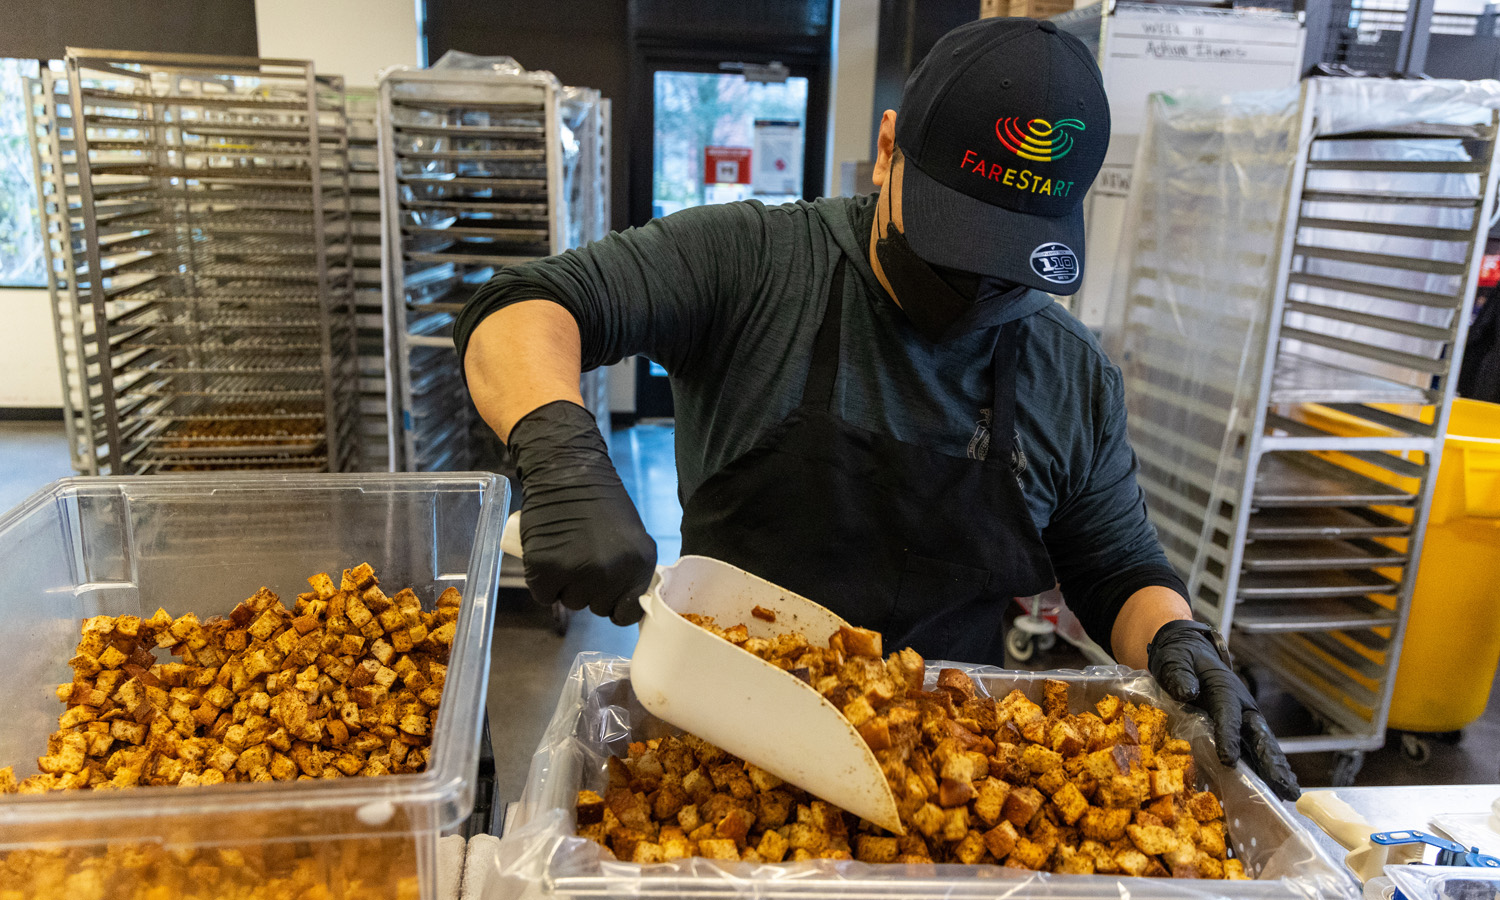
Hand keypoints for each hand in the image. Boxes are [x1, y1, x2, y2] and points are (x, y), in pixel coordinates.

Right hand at [507, 400, 655, 624]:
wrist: (566, 472)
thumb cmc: (599, 501)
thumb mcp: (631, 536)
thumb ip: (632, 569)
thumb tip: (627, 600)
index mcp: (638, 564)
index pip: (627, 613)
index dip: (615, 605)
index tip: (606, 593)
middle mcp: (611, 573)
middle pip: (596, 608)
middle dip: (589, 590)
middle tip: (581, 558)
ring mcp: (577, 573)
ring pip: (570, 602)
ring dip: (565, 586)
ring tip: (565, 553)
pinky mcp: (545, 570)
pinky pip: (544, 595)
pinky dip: (542, 582)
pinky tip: (548, 556)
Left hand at [1147, 619, 1299, 800]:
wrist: (1187, 655)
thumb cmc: (1180, 659)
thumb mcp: (1175, 659)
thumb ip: (1179, 674)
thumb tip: (1187, 692)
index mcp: (1225, 690)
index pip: (1229, 714)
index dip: (1229, 736)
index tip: (1228, 760)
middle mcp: (1241, 708)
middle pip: (1259, 736)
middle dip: (1272, 762)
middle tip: (1286, 787)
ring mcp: (1243, 722)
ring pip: (1261, 749)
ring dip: (1274, 771)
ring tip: (1287, 795)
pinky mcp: (1239, 733)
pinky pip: (1251, 755)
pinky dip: (1261, 774)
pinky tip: (1270, 794)